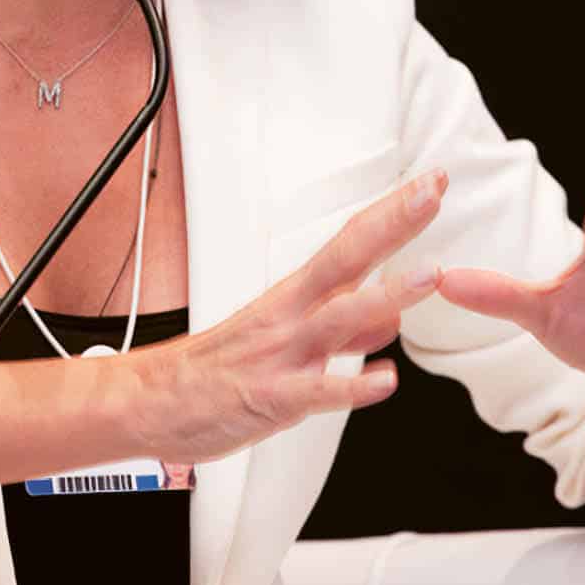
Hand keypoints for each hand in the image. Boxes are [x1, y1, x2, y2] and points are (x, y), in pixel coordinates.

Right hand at [126, 169, 450, 462]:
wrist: (153, 400)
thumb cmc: (217, 369)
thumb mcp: (286, 340)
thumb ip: (344, 330)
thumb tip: (392, 319)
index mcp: (295, 296)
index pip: (351, 242)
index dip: (392, 213)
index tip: (430, 184)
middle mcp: (290, 315)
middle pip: (347, 258)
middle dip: (392, 224)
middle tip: (431, 191)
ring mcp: (282, 353)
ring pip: (337, 318)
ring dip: (385, 296)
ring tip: (428, 276)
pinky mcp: (271, 397)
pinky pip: (315, 391)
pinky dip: (350, 386)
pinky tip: (385, 382)